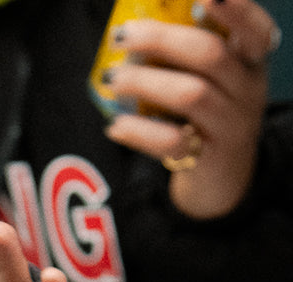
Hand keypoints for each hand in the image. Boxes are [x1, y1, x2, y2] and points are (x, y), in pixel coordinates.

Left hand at [102, 0, 278, 218]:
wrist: (221, 180)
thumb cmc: (206, 117)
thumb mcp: (210, 81)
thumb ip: (185, 56)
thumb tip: (136, 29)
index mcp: (250, 62)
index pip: (254, 28)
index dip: (235, 9)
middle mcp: (247, 89)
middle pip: (210, 54)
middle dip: (162, 39)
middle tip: (122, 35)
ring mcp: (230, 125)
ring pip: (191, 95)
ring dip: (145, 81)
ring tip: (112, 78)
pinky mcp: (207, 158)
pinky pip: (172, 141)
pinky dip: (139, 132)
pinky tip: (115, 126)